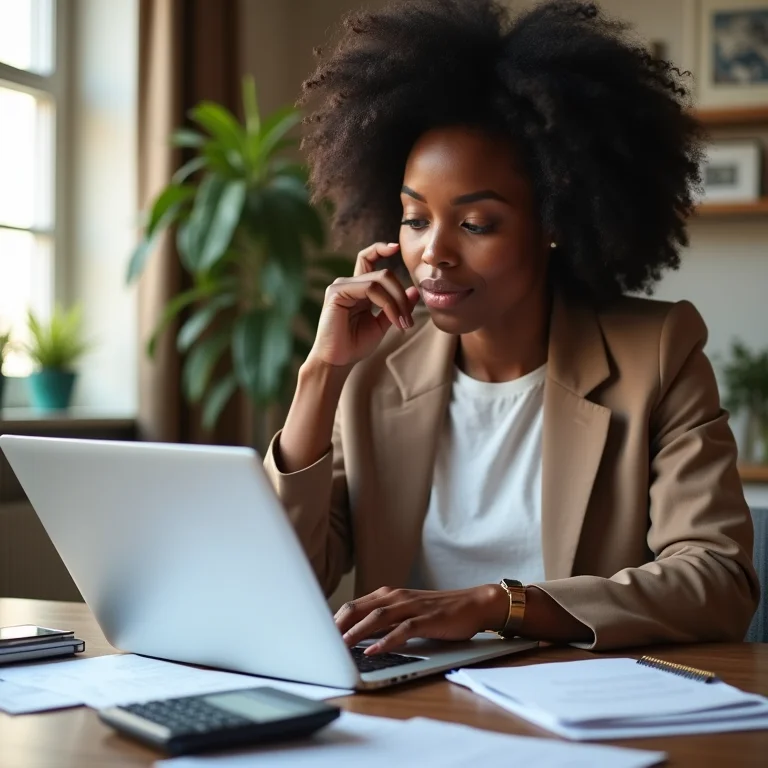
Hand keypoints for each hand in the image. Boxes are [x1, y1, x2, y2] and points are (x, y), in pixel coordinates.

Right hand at [307, 242, 420, 368]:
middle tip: (409, 320)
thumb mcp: (381, 323)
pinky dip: (388, 304)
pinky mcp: (337, 293)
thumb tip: (414, 291)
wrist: (337, 361)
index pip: (367, 259)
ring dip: (397, 302)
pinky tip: (394, 320)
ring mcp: (340, 286)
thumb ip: (396, 306)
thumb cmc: (355, 344)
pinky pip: (370, 289)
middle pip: (383, 273)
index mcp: (356, 287)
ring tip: (403, 323)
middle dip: (401, 295)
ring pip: (379, 280)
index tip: (396, 247)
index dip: (380, 249)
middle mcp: (347, 283)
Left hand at [334, 585, 508, 654]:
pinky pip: (403, 629)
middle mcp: (396, 597)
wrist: (474, 604)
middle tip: (319, 641)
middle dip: (338, 625)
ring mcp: (412, 607)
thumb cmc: (438, 611)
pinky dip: (385, 640)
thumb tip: (357, 637)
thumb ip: (385, 620)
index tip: (316, 634)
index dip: (334, 619)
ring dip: (356, 632)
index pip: (354, 605)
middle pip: (359, 608)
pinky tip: (373, 651)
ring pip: (377, 618)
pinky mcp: (427, 619)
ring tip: (339, 646)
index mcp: (389, 595)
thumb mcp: (407, 612)